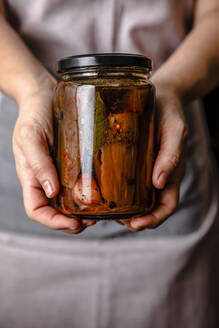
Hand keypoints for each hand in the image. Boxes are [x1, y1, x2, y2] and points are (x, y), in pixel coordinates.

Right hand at [13, 74, 95, 233]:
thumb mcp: (30, 137)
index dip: (52, 222)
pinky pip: (80, 184)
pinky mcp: (73, 163)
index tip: (73, 224)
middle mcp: (47, 178)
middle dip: (72, 222)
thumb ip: (38, 163)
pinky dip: (90, 193)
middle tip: (93, 220)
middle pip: (56, 211)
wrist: (45, 95)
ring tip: (101, 211)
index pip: (37, 210)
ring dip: (83, 212)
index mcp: (32, 177)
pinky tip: (103, 192)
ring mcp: (60, 172)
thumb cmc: (33, 114)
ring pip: (69, 202)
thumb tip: (51, 191)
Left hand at [118, 83, 187, 230]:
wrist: (157, 96)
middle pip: (146, 208)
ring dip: (121, 211)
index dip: (154, 219)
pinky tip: (97, 191)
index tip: (137, 224)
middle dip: (133, 220)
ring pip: (132, 200)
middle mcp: (154, 178)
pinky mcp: (126, 162)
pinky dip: (111, 192)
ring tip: (104, 211)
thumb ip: (171, 155)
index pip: (165, 206)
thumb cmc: (169, 114)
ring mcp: (140, 172)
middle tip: (116, 220)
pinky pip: (119, 182)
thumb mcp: (175, 131)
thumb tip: (159, 182)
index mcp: (170, 175)